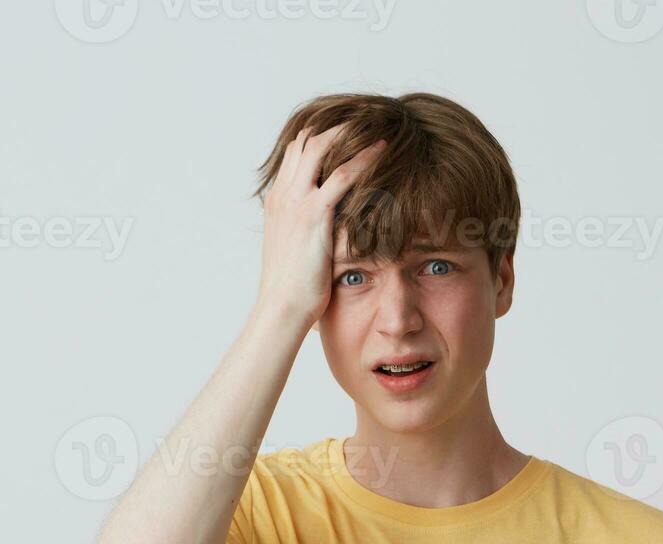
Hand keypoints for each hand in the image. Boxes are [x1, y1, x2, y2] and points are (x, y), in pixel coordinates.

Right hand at [255, 122, 386, 332]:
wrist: (281, 309)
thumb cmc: (292, 291)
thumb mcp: (295, 253)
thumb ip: (306, 234)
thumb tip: (324, 235)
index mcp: (278, 202)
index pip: (295, 153)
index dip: (320, 136)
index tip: (347, 128)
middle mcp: (284, 195)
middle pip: (306, 140)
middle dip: (336, 124)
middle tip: (365, 115)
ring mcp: (296, 202)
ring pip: (321, 146)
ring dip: (350, 129)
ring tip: (376, 120)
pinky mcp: (314, 215)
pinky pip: (342, 175)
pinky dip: (364, 157)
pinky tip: (384, 149)